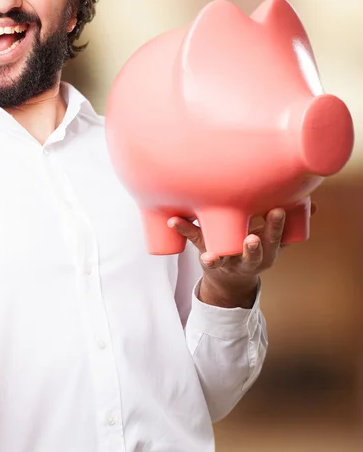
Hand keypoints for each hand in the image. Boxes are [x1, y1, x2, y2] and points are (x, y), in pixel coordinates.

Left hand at [168, 204, 317, 307]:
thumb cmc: (254, 248)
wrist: (230, 280)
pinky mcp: (206, 251)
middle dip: (254, 246)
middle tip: (253, 238)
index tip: (278, 211)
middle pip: (252, 254)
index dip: (277, 226)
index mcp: (267, 251)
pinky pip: (195, 239)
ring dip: (216, 255)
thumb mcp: (274, 241)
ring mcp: (226, 258)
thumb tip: (312, 205)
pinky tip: (173, 218)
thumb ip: (289, 224)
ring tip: (208, 255)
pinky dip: (184, 228)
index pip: (276, 239)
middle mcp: (246, 258)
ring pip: (221, 257)